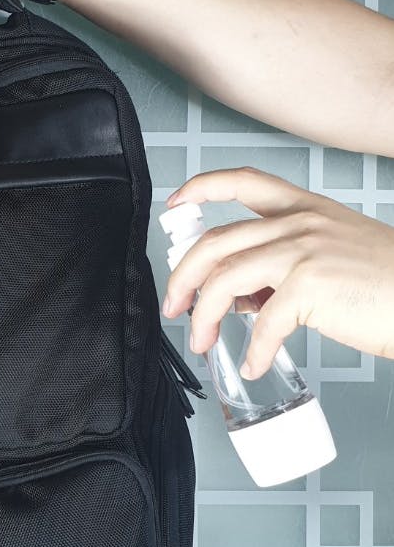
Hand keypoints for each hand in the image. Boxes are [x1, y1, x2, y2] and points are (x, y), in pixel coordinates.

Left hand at [162, 167, 393, 377]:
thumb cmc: (388, 284)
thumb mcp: (332, 256)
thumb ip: (282, 267)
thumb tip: (237, 296)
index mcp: (305, 209)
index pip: (243, 181)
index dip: (202, 187)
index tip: (176, 201)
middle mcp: (300, 223)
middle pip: (216, 241)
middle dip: (183, 276)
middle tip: (174, 305)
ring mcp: (305, 251)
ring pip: (225, 279)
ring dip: (204, 316)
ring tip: (203, 342)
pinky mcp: (313, 285)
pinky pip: (263, 322)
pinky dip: (254, 350)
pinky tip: (255, 364)